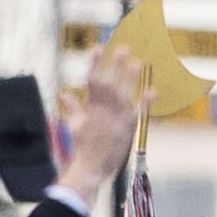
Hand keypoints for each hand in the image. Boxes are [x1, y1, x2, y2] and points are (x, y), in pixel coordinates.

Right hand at [60, 38, 146, 197]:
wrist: (90, 168)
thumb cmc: (81, 147)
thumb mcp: (74, 126)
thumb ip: (72, 108)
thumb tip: (64, 93)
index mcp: (90, 108)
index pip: (91, 81)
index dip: (94, 63)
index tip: (98, 47)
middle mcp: (103, 111)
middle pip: (110, 83)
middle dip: (115, 65)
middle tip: (123, 47)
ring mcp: (116, 119)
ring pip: (124, 94)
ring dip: (131, 78)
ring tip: (138, 62)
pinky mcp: (128, 128)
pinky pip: (138, 112)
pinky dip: (145, 101)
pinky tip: (153, 90)